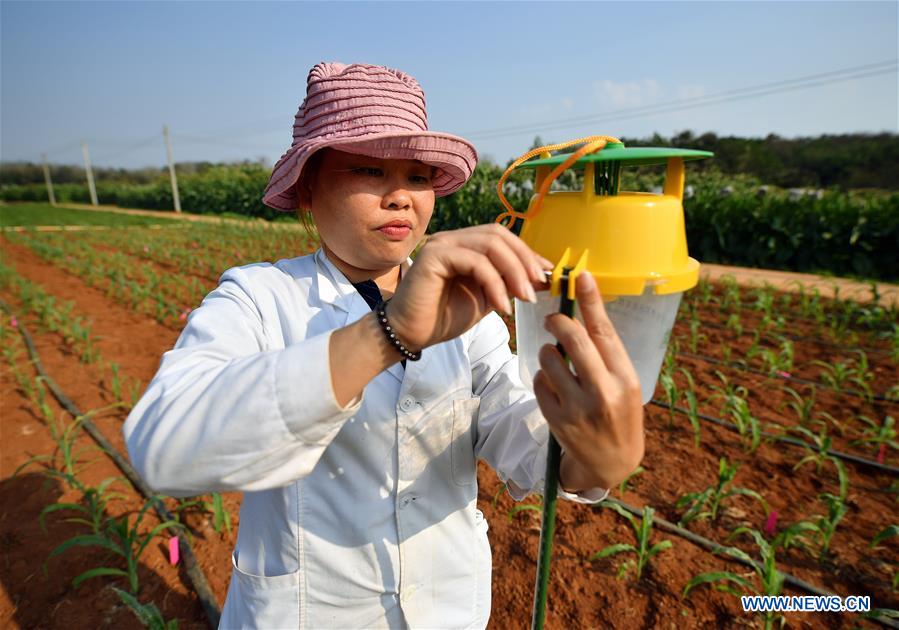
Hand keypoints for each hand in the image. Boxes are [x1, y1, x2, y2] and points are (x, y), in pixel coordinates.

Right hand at [386, 224, 550, 350]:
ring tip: (523, 298)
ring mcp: (442, 244)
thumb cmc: (443, 317)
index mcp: (465, 245)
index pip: (503, 238)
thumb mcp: (486, 298)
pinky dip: (494, 283)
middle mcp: (453, 239)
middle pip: (499, 235)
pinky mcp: (434, 255)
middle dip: (524, 260)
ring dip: (513, 271)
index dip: (527, 254)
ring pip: (490, 245)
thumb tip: (541, 277)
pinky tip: (501, 306)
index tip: (546, 276)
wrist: (410, 334)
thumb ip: (507, 284)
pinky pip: (475, 261)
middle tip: (537, 288)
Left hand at [532, 271, 644, 490]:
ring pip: (549, 359)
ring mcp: (578, 408)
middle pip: (573, 341)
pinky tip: (553, 384)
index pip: (605, 332)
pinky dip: (543, 377)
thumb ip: (607, 354)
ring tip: (556, 359)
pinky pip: (539, 382)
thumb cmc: (620, 413)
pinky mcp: (557, 420)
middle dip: (558, 322)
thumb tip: (582, 313)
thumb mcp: (626, 383)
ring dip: (547, 352)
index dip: (591, 301)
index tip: (581, 276)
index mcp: (626, 379)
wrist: (611, 462)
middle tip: (552, 318)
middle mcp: (603, 393)